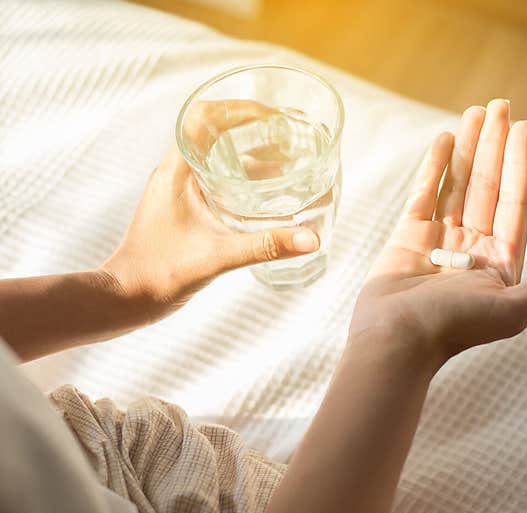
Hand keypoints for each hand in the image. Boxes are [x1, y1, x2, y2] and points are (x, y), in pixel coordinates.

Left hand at [100, 101, 320, 321]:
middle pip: (215, 131)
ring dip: (251, 152)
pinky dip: (244, 176)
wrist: (126, 299)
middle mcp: (176, 173)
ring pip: (217, 155)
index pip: (203, 117)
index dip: (239, 110)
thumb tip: (310, 239)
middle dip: (254, 129)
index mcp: (176, 171)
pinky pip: (217, 178)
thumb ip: (265, 247)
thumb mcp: (218, 257)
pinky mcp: (185, 207)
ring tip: (287, 158)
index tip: (273, 118)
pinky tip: (268, 193)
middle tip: (289, 137)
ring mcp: (179, 190)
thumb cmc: (159, 274)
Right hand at [350, 99, 526, 365]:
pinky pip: (423, 194)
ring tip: (474, 112)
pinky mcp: (407, 238)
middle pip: (487, 186)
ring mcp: (439, 241)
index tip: (524, 127)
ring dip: (467, 147)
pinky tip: (444, 138)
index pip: (514, 202)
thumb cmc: (456, 328)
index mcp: (500, 263)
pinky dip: (433, 167)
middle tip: (499, 105)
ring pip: (456, 185)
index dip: (520, 164)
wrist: (397, 342)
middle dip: (494, 145)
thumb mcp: (515, 309)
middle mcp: (472, 248)